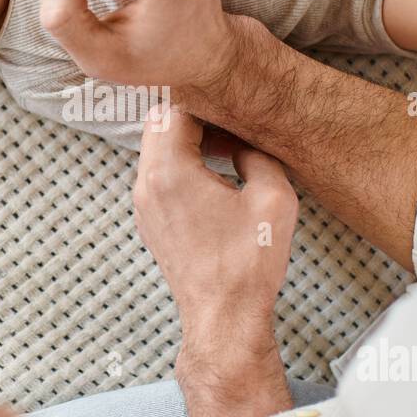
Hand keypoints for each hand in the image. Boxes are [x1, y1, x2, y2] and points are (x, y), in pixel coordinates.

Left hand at [132, 105, 298, 367]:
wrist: (223, 318)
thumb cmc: (248, 264)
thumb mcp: (273, 197)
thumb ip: (258, 154)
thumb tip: (246, 139)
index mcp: (170, 172)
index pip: (175, 106)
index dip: (207, 99)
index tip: (234, 104)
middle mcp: (146, 184)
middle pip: (159, 122)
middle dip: (194, 115)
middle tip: (232, 124)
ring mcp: (143, 204)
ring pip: (156, 148)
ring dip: (187, 140)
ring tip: (228, 151)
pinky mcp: (149, 220)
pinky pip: (158, 174)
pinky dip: (181, 164)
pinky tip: (216, 177)